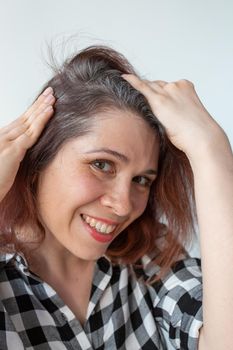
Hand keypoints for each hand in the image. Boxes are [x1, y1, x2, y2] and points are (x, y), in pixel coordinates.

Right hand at [0, 87, 54, 201]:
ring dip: (42, 108)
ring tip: (52, 97)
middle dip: (39, 103)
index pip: (21, 120)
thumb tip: (24, 149)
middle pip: (25, 117)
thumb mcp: (6, 163)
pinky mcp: (13, 150)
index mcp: (3, 138)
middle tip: (50, 92)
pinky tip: (49, 111)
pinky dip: (41, 120)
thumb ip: (15, 153)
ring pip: (29, 121)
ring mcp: (8, 142)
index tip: (44, 101)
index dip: (33, 110)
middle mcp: (4, 136)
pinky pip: (31, 132)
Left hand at [122, 74, 225, 159]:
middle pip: (157, 85)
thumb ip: (176, 110)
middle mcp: (176, 86)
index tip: (157, 100)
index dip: (161, 94)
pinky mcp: (159, 100)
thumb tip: (166, 117)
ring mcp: (167, 92)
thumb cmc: (196, 132)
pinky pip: (142, 87)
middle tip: (146, 105)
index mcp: (186, 87)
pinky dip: (132, 82)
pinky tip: (124, 78)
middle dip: (152, 93)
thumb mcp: (187, 116)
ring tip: (132, 94)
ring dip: (143, 92)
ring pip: (150, 87)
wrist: (201, 137)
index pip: (168, 86)